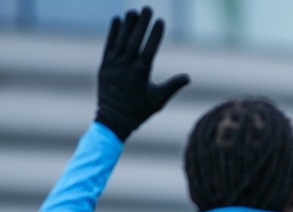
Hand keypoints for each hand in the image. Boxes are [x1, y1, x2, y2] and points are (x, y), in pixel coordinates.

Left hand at [95, 7, 189, 141]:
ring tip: (133, 11)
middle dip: (141, 24)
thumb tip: (188, 77)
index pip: (148, 51)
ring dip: (128, 25)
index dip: (154, 35)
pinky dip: (113, 33)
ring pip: (121, 42)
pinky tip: (117, 20)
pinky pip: (109, 46)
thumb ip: (172, 87)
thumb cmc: (140, 111)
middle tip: (147, 8)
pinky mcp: (104, 66)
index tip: (160, 21)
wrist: (114, 120)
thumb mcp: (159, 101)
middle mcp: (125, 68)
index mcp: (140, 75)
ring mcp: (113, 66)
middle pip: (134, 42)